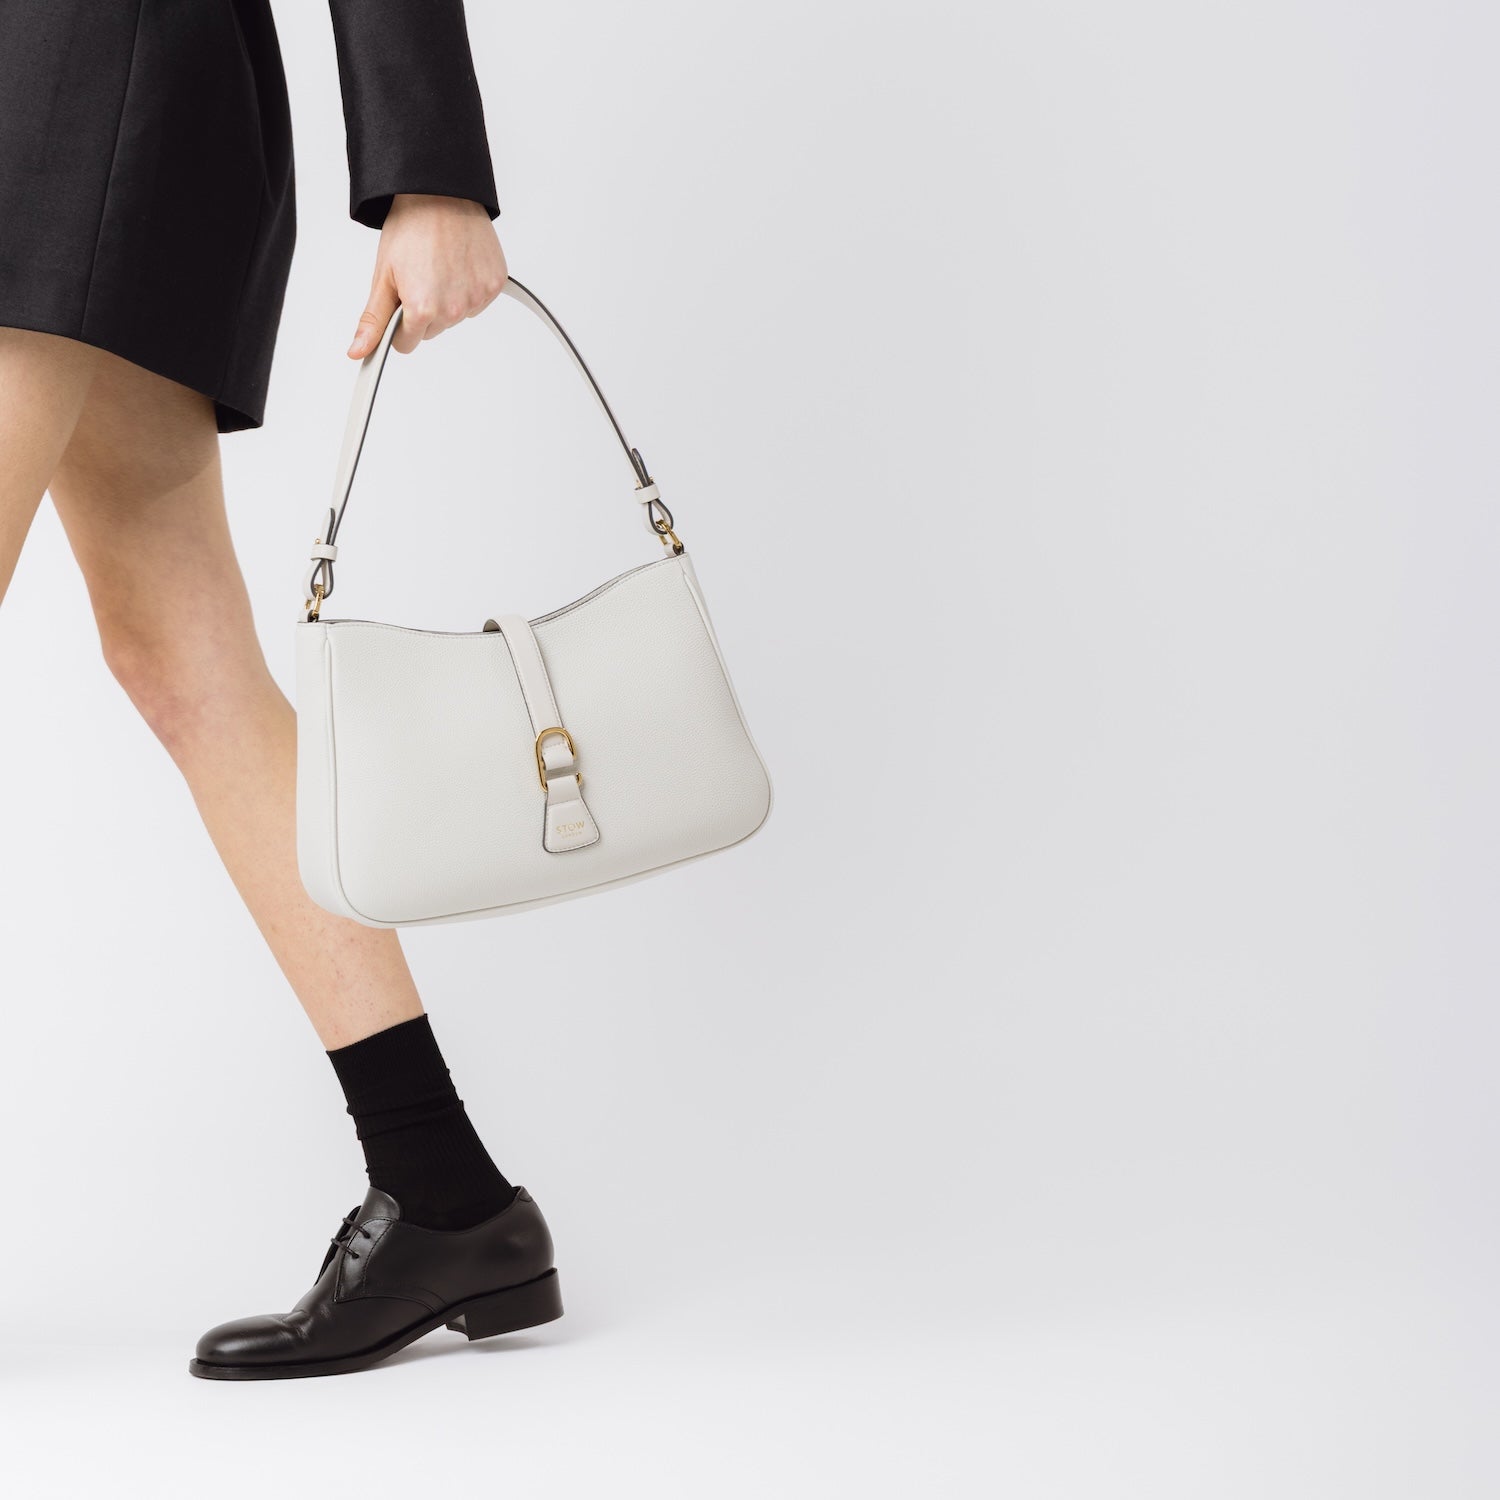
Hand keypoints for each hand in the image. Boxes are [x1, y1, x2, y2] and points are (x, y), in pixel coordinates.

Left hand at [347, 194, 507, 358]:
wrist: (439, 194)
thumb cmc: (410, 228)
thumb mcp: (383, 276)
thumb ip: (373, 320)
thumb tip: (359, 352)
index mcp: (423, 310)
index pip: (407, 344)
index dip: (399, 323)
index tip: (400, 298)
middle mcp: (454, 310)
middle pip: (432, 331)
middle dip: (423, 310)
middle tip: (419, 274)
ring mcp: (477, 298)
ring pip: (455, 317)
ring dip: (447, 299)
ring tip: (439, 265)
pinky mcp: (494, 285)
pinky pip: (477, 302)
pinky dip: (468, 288)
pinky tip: (458, 264)